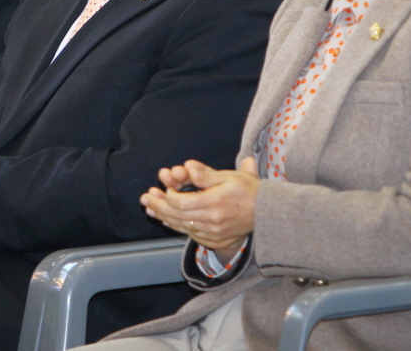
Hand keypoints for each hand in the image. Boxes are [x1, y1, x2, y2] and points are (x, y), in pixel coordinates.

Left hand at [140, 157, 258, 257]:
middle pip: (178, 215)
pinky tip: (167, 219)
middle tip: (144, 199)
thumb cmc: (248, 190)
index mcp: (215, 202)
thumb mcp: (230, 176)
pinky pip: (190, 234)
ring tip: (149, 209)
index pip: (183, 203)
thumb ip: (207, 175)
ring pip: (182, 226)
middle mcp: (213, 221)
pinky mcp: (215, 240)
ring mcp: (213, 233)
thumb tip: (188, 168)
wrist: (267, 214)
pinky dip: (176, 226)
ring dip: (163, 217)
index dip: (169, 196)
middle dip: (158, 206)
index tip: (164, 188)